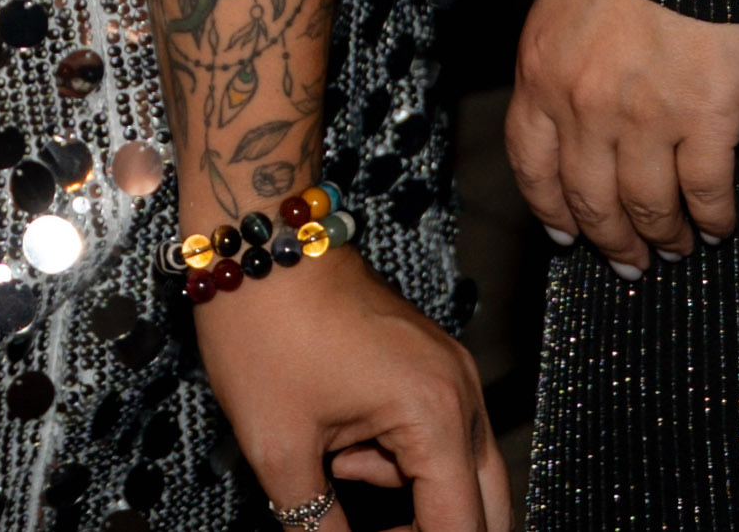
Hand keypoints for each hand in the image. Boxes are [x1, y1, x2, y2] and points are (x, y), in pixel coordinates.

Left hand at [191, 249, 506, 531]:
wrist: (255, 235)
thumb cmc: (262, 325)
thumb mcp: (278, 446)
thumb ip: (317, 525)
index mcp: (436, 415)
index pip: (458, 528)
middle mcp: (462, 392)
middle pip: (482, 507)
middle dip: (430, 531)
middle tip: (370, 530)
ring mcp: (451, 372)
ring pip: (457, 473)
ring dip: (410, 499)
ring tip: (336, 470)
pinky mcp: (431, 363)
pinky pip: (437, 436)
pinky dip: (400, 461)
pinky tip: (342, 446)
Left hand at [504, 0, 738, 261]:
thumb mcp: (560, 4)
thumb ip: (559, 62)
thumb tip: (570, 109)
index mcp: (541, 75)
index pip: (533, 165)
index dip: (551, 208)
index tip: (566, 233)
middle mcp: (584, 107)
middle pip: (590, 199)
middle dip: (610, 239)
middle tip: (629, 260)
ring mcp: (644, 118)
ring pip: (648, 206)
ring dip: (662, 236)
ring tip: (675, 248)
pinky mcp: (706, 118)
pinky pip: (705, 189)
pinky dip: (711, 217)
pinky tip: (716, 226)